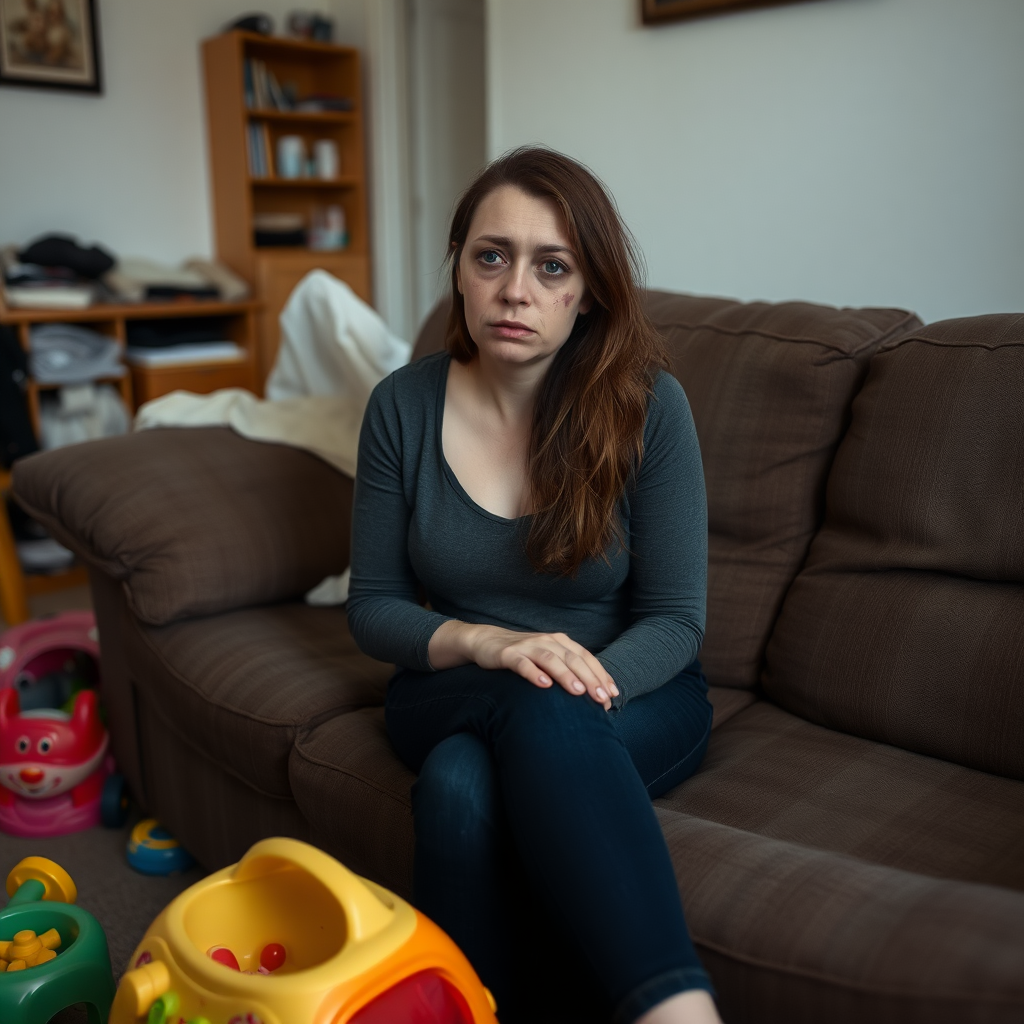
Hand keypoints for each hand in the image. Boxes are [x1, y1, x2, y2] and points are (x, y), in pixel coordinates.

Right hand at [430, 621, 618, 708]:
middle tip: (601, 698)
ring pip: (550, 659)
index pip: (585, 658)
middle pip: (572, 659)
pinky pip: (522, 663)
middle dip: (589, 679)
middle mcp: (547, 641)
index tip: (612, 694)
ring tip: (578, 691)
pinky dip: (534, 673)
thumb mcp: (549, 659)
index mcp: (560, 642)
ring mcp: (527, 646)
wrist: (487, 641)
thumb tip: (594, 694)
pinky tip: (543, 685)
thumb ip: (569, 670)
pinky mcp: (508, 654)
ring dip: (566, 675)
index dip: (600, 675)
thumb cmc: (524, 655)